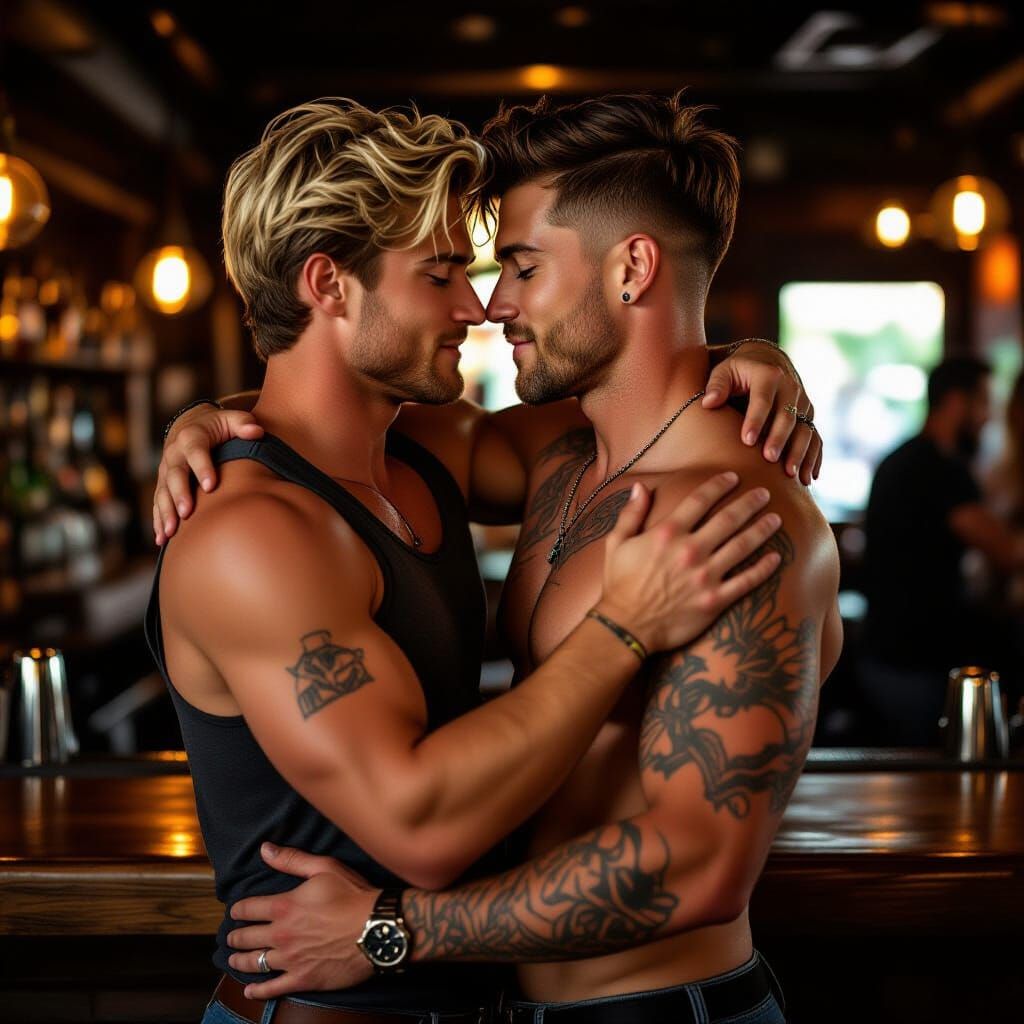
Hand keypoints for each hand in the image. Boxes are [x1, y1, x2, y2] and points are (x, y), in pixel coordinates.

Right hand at [153, 404, 263, 543]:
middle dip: (179, 494)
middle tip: (187, 512)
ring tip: (171, 532)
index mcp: (192, 438)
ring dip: (166, 512)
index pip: (196, 452)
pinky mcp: (162, 485)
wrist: (189, 427)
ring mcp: (165, 471)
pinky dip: (158, 520)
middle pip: (175, 475)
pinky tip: (162, 539)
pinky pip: (158, 503)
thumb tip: (257, 431)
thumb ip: (244, 424)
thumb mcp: (231, 419)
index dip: (202, 468)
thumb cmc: (218, 427)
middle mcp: (174, 454)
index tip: (211, 486)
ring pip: (162, 492)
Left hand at [226, 842, 376, 998]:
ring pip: (254, 963)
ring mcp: (291, 959)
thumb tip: (264, 849)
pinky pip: (273, 988)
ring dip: (239, 961)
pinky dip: (257, 991)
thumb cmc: (353, 895)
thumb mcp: (324, 868)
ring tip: (234, 960)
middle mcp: (282, 935)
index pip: (248, 909)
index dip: (237, 910)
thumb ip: (291, 859)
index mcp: (284, 907)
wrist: (377, 928)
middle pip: (246, 938)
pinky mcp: (303, 979)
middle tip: (231, 938)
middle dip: (235, 938)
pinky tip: (250, 990)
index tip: (235, 913)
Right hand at [599, 474, 781, 652]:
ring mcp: (705, 576)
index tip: (733, 477)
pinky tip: (775, 557)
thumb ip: (631, 513)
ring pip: (742, 546)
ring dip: (762, 530)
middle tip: (765, 493)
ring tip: (776, 519)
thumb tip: (640, 487)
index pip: (700, 500)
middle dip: (750, 503)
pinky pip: (746, 582)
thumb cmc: (619, 584)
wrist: (625, 626)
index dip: (719, 485)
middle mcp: (690, 551)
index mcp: (667, 533)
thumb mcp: (617, 543)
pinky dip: (763, 569)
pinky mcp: (714, 600)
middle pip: (729, 519)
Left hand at [703, 341, 820, 484]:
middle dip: (779, 439)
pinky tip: (809, 478)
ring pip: (805, 430)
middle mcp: (791, 388)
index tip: (746, 441)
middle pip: (787, 416)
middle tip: (769, 460)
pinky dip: (814, 458)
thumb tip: (708, 403)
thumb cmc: (738, 371)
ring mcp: (803, 403)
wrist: (767, 361)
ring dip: (800, 453)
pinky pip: (816, 438)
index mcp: (769, 375)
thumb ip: (716, 386)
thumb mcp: (724, 371)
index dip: (756, 420)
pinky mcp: (808, 416)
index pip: (762, 400)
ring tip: (791, 475)